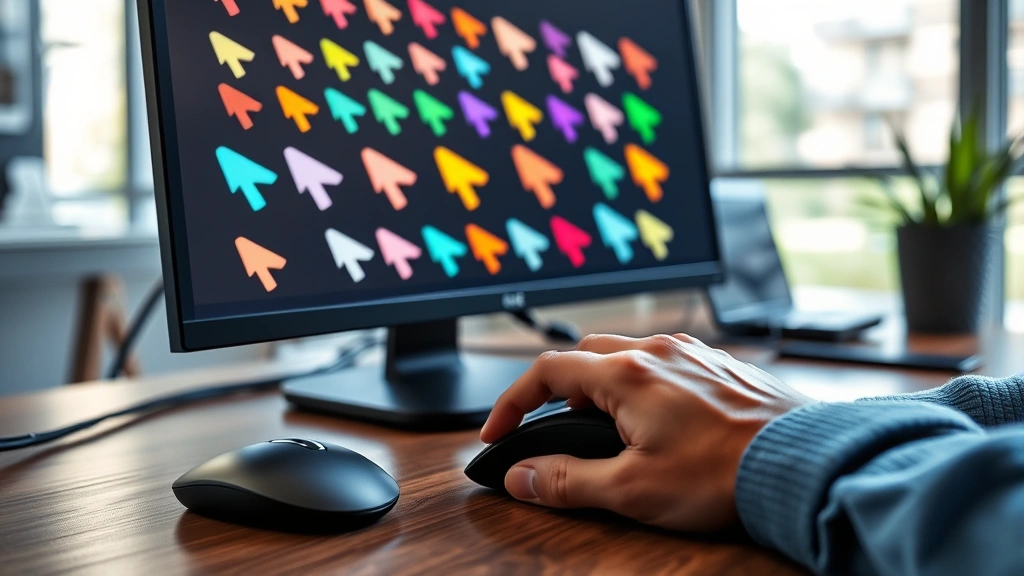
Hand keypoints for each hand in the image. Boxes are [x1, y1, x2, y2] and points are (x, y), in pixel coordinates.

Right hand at [480, 334, 815, 531]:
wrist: (805, 465)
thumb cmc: (726, 475)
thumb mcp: (633, 490)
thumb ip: (568, 482)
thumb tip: (522, 478)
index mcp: (628, 376)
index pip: (546, 373)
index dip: (512, 403)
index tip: (499, 433)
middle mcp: (658, 352)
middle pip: (584, 355)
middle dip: (558, 390)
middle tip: (553, 429)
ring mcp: (693, 354)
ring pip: (626, 353)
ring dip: (601, 384)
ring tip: (607, 428)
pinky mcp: (721, 365)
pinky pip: (665, 360)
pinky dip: (642, 382)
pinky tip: (658, 417)